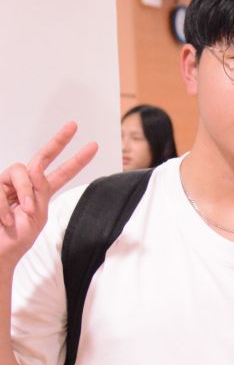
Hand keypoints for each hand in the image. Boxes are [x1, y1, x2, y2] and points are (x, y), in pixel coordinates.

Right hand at [1, 121, 97, 266]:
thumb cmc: (15, 239)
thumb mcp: (36, 217)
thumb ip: (38, 194)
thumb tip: (35, 174)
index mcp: (40, 193)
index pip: (61, 173)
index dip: (76, 160)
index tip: (93, 146)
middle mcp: (25, 185)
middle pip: (42, 157)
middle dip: (59, 141)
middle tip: (73, 126)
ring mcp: (7, 184)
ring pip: (21, 170)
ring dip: (25, 192)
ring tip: (23, 211)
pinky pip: (0, 188)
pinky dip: (4, 207)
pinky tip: (4, 220)